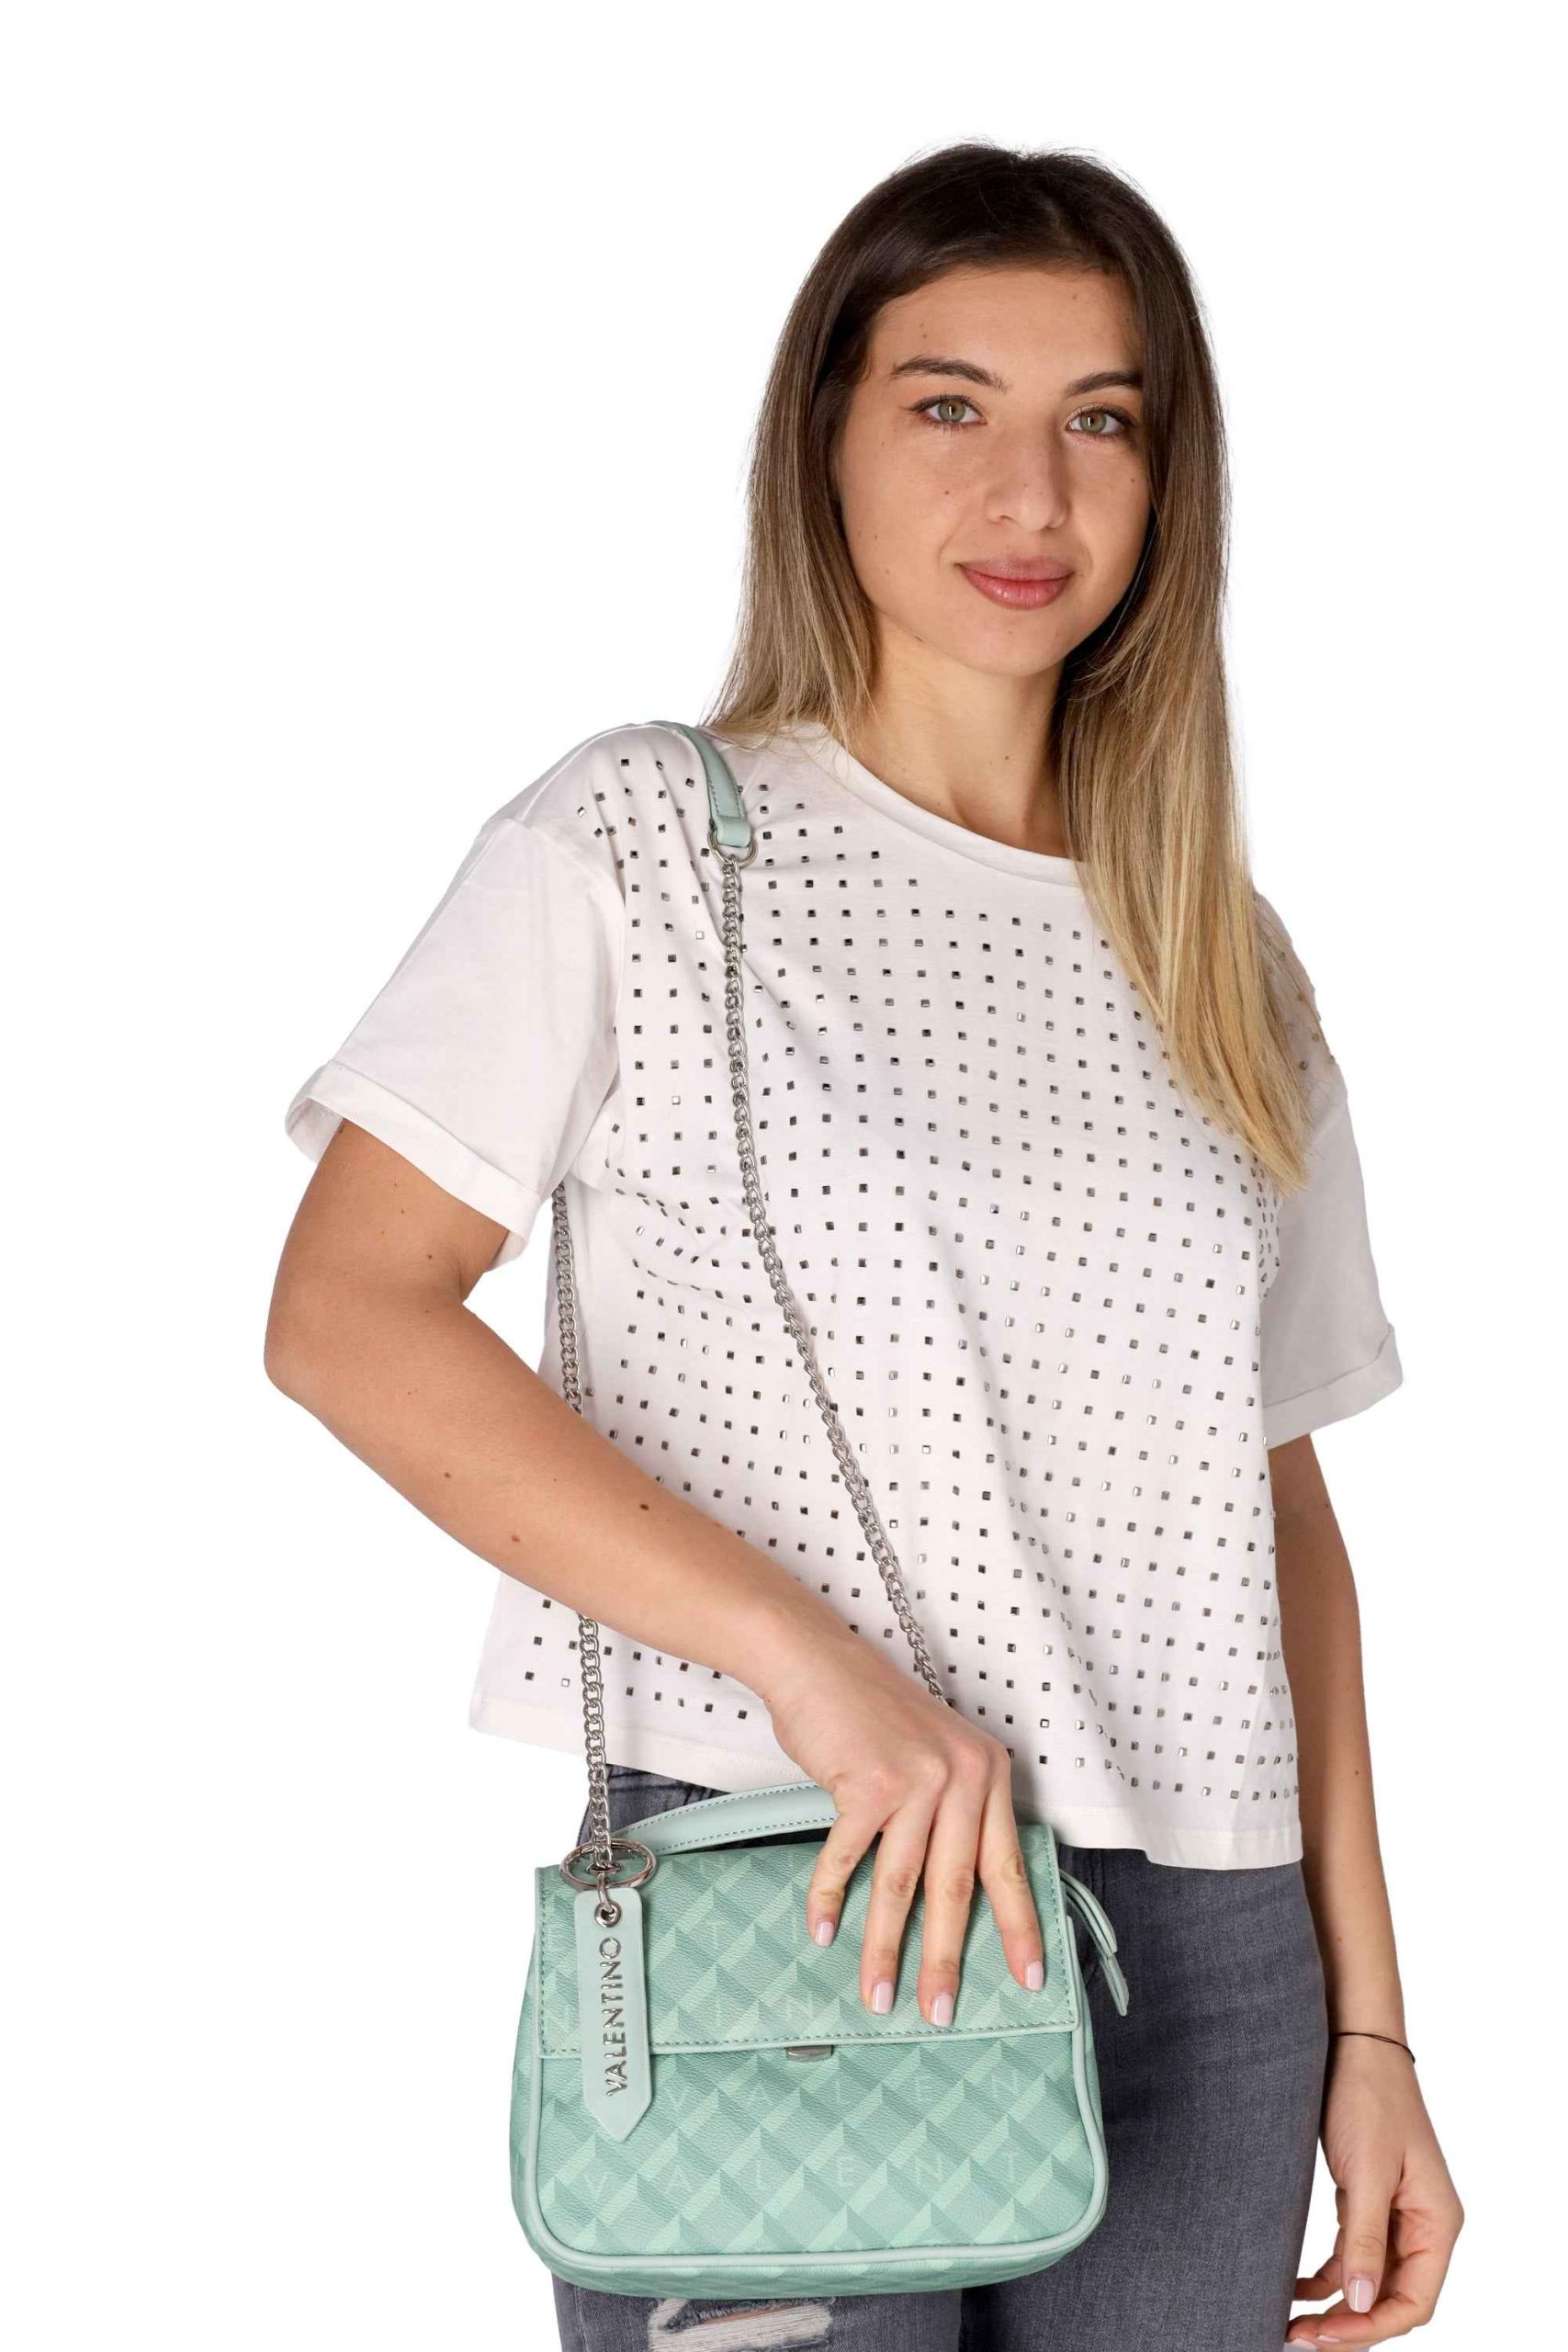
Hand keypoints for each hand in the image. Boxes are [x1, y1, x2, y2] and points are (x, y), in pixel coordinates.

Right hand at [758, 1615, 1046, 2025]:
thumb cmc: (870, 1714)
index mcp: (988, 1772)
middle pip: (956, 1887)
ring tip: (878, 1994)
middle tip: (939, 2012)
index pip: (1008, 1865)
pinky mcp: (867, 1783)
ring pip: (902, 1884)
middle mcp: (962, 1775)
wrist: (817, 1662)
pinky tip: (823, 1931)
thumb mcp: (933, 1755)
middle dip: (946, 1958)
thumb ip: (952, 1812)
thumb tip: (953, 1897)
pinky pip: (848, 1858)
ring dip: (885, 1946)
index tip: (1029, 1980)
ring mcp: (916, 1778)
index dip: (1018, 1927)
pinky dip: (831, 1897)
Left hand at [1286, 2037, 1462, 2343]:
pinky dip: (1326, 2276)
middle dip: (1349, 2324)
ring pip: (1369, 2281)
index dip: (1370, 2327)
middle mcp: (1422, 2225)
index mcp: (1437, 2224)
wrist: (1352, 2041)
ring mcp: (1395, 2214)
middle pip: (1391, 2299)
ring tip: (1293, 2324)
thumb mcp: (1366, 2172)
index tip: (1324, 2335)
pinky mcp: (1367, 2199)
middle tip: (1298, 2339)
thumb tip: (1358, 2304)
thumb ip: (1364, 2239)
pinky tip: (1296, 2287)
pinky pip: (1351, 2255)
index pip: (1413, 2303)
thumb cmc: (1368, 2097)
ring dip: (1336, 2306)